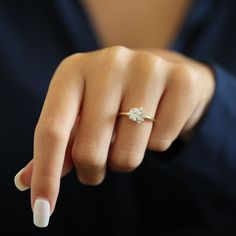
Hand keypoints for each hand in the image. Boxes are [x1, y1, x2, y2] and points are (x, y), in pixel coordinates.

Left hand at [14, 46, 214, 226]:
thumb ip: (60, 144)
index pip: (52, 130)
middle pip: (89, 149)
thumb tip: (27, 181)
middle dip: (93, 169)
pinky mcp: (182, 80)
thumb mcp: (81, 113)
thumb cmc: (113, 97)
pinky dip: (155, 143)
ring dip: (125, 158)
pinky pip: (162, 142)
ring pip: (128, 153)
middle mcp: (110, 62)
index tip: (43, 210)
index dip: (46, 174)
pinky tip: (157, 122)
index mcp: (74, 70)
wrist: (157, 73)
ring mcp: (149, 68)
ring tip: (129, 136)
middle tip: (100, 161)